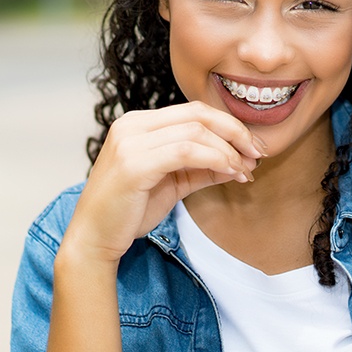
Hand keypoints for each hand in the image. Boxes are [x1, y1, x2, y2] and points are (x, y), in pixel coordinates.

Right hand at [62, 101, 266, 261]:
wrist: (93, 240)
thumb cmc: (129, 211)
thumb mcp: (173, 183)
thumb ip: (204, 168)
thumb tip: (241, 162)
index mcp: (139, 123)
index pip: (193, 111)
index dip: (228, 125)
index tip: (252, 146)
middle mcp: (132, 124)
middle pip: (197, 114)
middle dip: (235, 131)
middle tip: (257, 152)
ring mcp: (130, 141)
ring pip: (195, 132)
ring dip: (228, 150)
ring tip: (245, 169)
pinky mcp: (133, 163)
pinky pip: (186, 151)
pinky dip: (215, 159)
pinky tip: (231, 173)